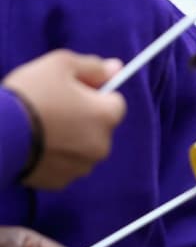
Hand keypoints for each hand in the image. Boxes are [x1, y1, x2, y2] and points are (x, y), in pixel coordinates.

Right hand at [5, 51, 125, 189]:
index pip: (115, 102)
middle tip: (53, 109)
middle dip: (83, 118)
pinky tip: (35, 146)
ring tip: (40, 128)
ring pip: (82, 148)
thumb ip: (93, 67)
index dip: (95, 95)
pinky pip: (64, 165)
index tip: (73, 92)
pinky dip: (54, 157)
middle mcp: (101, 146)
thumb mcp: (60, 65)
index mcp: (106, 116)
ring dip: (70, 139)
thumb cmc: (28, 95)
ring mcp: (80, 167)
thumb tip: (116, 68)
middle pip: (99, 127)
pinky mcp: (59, 182)